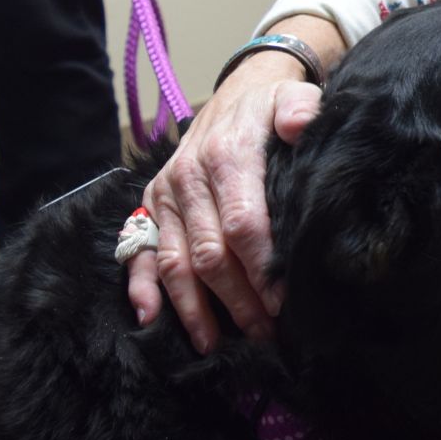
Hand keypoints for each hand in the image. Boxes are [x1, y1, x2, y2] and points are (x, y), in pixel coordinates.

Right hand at [126, 51, 322, 351]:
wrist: (237, 95)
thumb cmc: (270, 110)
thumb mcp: (293, 98)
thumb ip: (302, 111)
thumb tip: (301, 126)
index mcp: (226, 156)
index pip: (242, 223)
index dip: (260, 267)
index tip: (282, 302)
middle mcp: (188, 178)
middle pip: (210, 253)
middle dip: (237, 300)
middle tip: (264, 335)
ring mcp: (166, 195)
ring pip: (175, 262)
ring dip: (194, 308)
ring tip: (216, 345)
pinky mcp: (151, 205)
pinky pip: (138, 252)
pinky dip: (140, 286)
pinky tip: (151, 318)